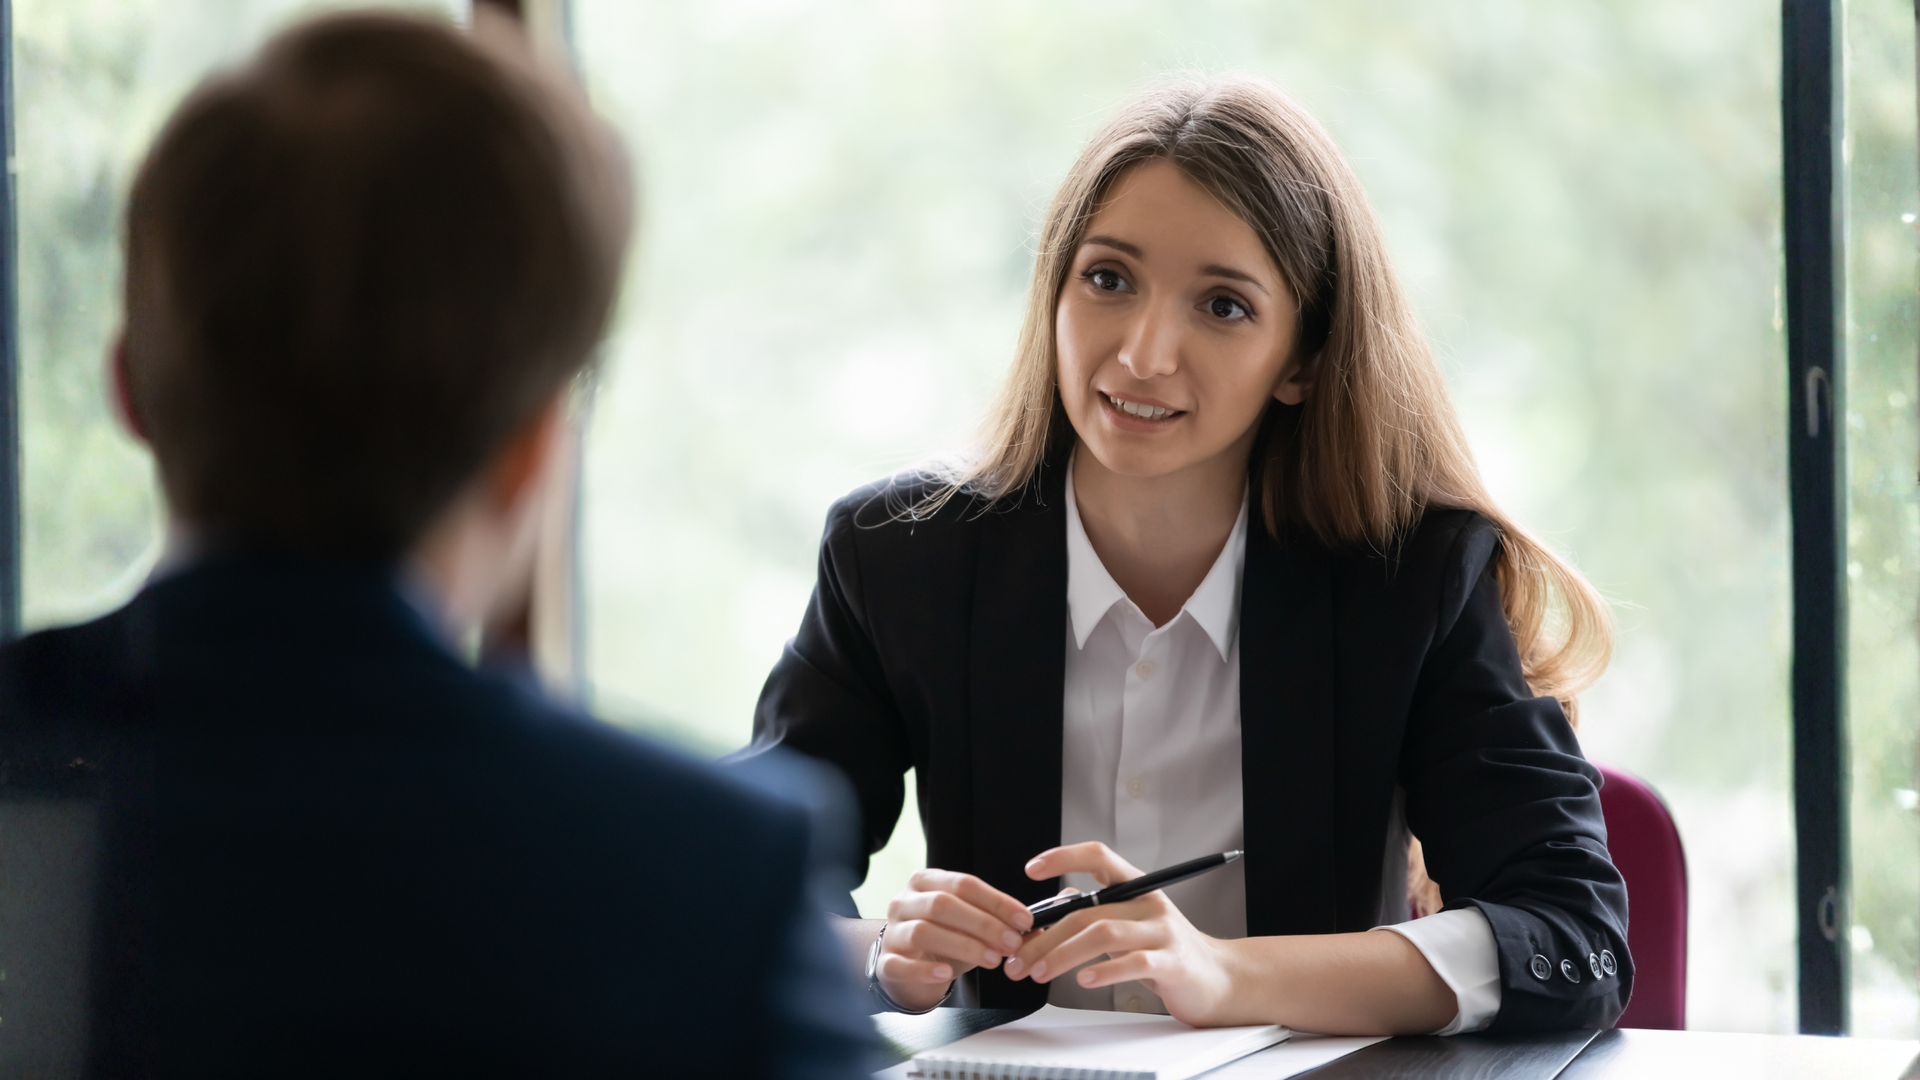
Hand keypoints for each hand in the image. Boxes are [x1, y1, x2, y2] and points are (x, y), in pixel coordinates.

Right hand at [878, 868, 1033, 1010]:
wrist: (904, 961)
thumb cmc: (941, 936)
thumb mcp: (967, 924)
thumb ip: (997, 923)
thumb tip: (1034, 930)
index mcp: (926, 881)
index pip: (964, 884)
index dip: (997, 901)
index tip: (1024, 919)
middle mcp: (904, 901)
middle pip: (943, 905)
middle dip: (983, 924)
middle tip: (1012, 943)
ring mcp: (892, 931)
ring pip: (924, 932)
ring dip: (963, 945)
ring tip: (992, 959)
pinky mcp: (884, 962)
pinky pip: (901, 964)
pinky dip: (925, 969)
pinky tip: (947, 974)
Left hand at [1002, 842, 1235, 1024]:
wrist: (1216, 978)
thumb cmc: (1164, 949)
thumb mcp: (1128, 922)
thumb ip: (1093, 911)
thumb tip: (1048, 908)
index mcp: (1136, 885)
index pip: (1098, 856)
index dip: (1063, 857)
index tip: (1030, 869)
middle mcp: (1149, 901)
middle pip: (1088, 908)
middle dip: (1045, 936)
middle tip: (1017, 959)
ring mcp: (1162, 931)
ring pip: (1104, 932)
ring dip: (1063, 954)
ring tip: (1039, 973)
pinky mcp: (1172, 963)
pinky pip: (1134, 963)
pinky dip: (1105, 972)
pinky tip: (1084, 981)